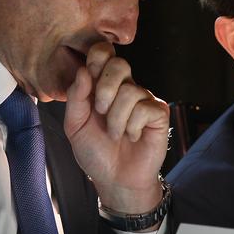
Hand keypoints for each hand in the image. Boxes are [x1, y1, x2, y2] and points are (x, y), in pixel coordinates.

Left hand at [63, 42, 169, 213]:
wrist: (115, 180)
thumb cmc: (96, 152)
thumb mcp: (75, 125)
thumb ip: (76, 97)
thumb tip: (83, 71)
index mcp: (102, 85)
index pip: (104, 53)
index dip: (97, 57)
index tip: (90, 77)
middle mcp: (124, 88)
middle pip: (119, 64)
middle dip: (105, 88)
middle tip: (100, 111)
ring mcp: (143, 99)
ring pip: (129, 91)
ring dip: (116, 119)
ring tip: (115, 134)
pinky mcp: (158, 113)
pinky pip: (144, 109)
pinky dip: (132, 127)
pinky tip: (133, 137)